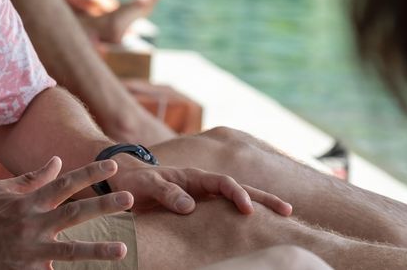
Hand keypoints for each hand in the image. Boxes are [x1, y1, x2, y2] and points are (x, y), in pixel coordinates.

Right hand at [0, 156, 133, 268]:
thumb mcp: (0, 192)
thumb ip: (31, 179)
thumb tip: (58, 161)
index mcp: (29, 202)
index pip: (65, 183)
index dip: (90, 173)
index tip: (114, 164)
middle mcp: (32, 224)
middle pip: (74, 213)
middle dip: (104, 205)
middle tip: (130, 198)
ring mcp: (31, 251)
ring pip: (70, 250)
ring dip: (98, 249)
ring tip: (122, 249)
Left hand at [108, 160, 292, 216]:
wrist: (119, 181)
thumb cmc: (131, 182)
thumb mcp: (146, 186)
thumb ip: (167, 193)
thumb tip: (191, 206)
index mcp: (193, 177)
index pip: (224, 183)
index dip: (238, 195)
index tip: (248, 210)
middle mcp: (201, 185)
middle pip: (239, 189)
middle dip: (264, 199)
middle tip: (288, 211)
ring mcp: (201, 196)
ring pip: (235, 200)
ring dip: (258, 207)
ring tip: (282, 217)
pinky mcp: (196, 208)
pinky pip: (222, 212)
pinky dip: (239, 217)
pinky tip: (251, 229)